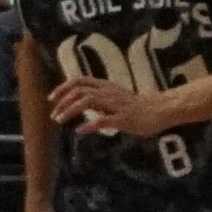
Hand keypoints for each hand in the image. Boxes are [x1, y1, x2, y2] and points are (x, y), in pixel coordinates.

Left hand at [48, 73, 163, 137]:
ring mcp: (116, 104)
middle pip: (79, 90)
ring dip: (71, 110)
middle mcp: (108, 92)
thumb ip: (97, 99)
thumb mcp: (114, 97)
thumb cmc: (135, 106)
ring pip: (88, 101)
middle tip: (54, 115)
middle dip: (63, 102)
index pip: (79, 81)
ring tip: (60, 120)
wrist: (160, 110)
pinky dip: (90, 124)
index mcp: (105, 86)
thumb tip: (79, 103)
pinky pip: (104, 120)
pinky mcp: (124, 118)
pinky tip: (81, 130)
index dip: (63, 88)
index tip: (51, 98)